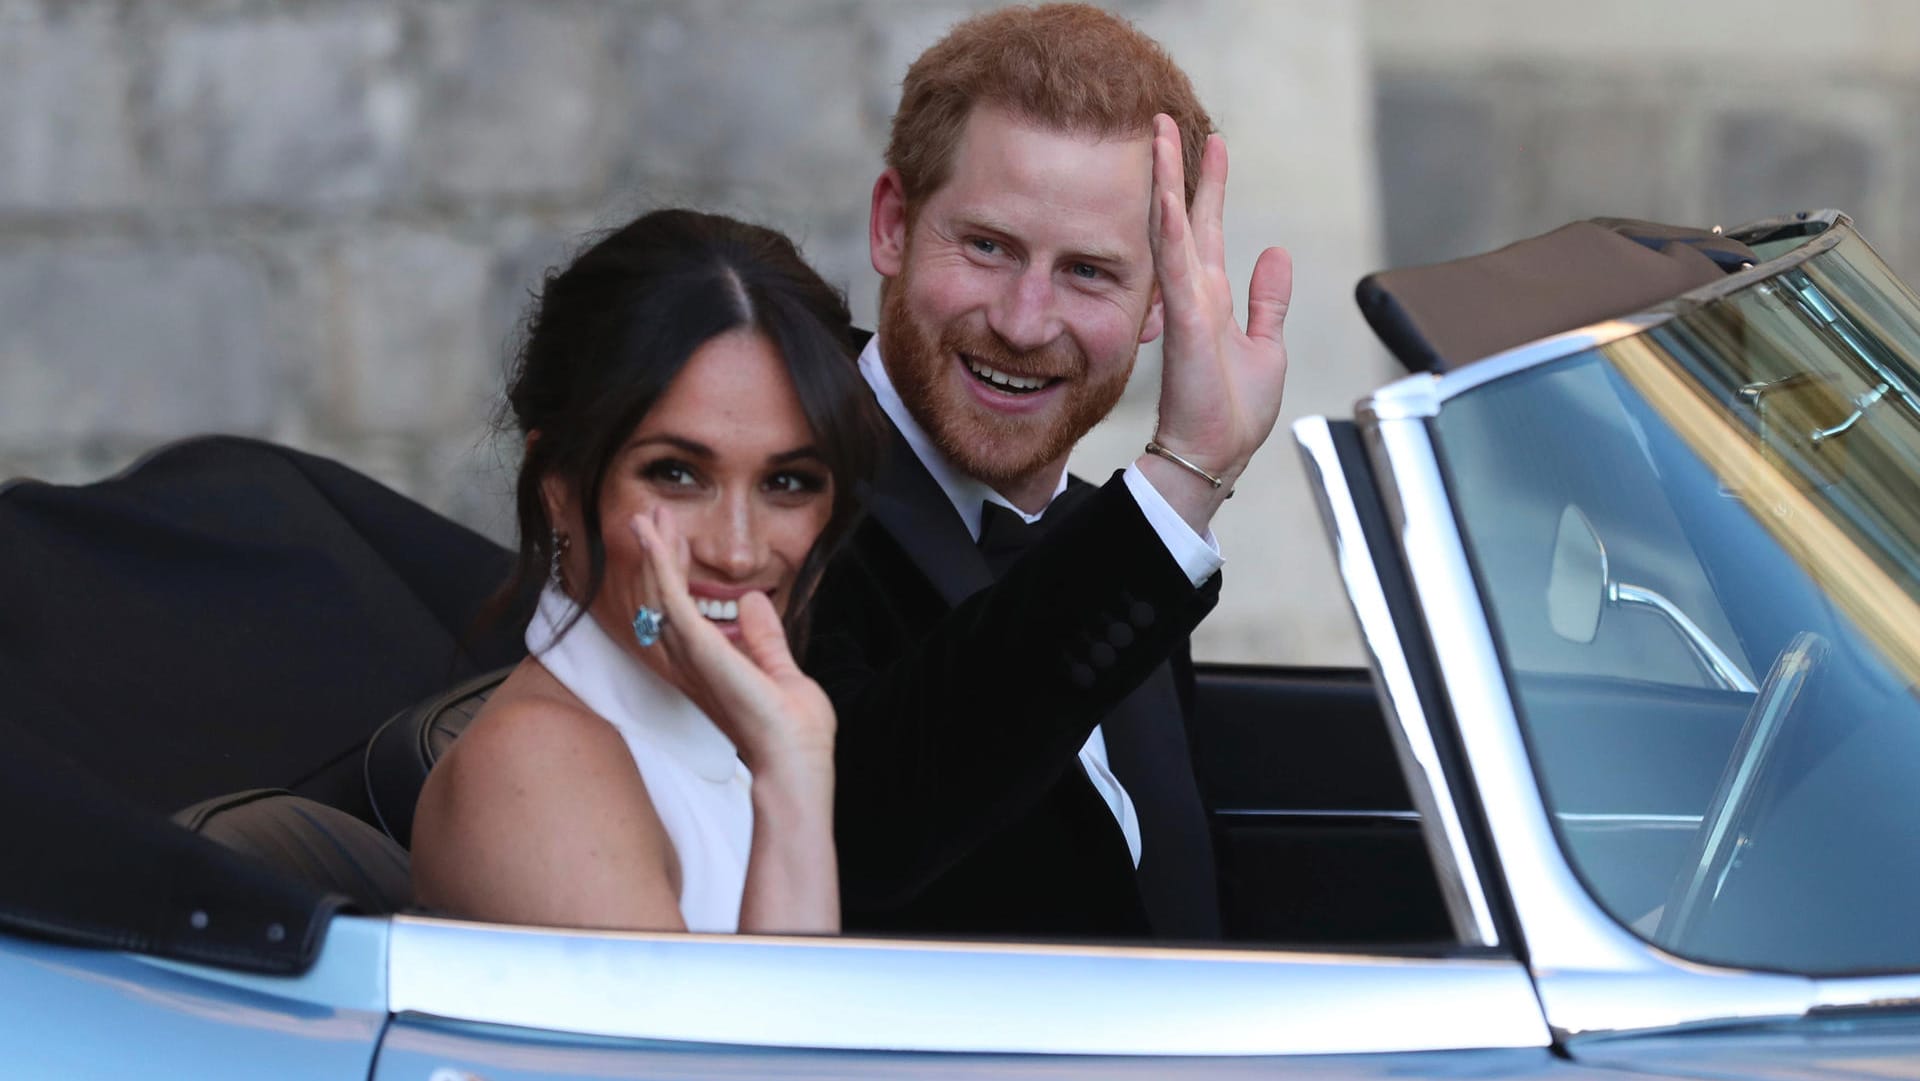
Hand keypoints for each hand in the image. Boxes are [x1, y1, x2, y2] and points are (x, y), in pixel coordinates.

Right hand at [630, 509, 834, 776]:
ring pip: (658, 594)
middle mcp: (690, 662)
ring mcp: (691, 656)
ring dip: (653, 552)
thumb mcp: (780, 670)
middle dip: (657, 555)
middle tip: (653, 516)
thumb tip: (754, 602)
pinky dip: (660, 563)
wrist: (795, 761)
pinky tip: (655, 537)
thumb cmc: (792, 733)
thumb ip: (764, 638)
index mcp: (707, 667)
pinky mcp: (699, 649)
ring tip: (648, 516)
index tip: (678, 539)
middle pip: (660, 599)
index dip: (676, 572)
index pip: (681, 611)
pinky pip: (670, 598)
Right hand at [1144, 113, 1293, 512]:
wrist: (1213, 455)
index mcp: (1212, 299)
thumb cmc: (1234, 413)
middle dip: (1178, 168)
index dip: (1210, 185)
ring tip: (1160, 137)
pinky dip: (1171, 228)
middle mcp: (1194, 294)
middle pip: (1184, 217)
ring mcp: (1186, 305)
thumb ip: (1268, 300)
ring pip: (1172, 230)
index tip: (1211, 144)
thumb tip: (1277, 253)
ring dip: (1167, 182)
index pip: (1207, 229)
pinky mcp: (1185, 323)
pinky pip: (1175, 266)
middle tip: (1167, 121)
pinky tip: (1167, 194)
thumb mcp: (1266, 346)